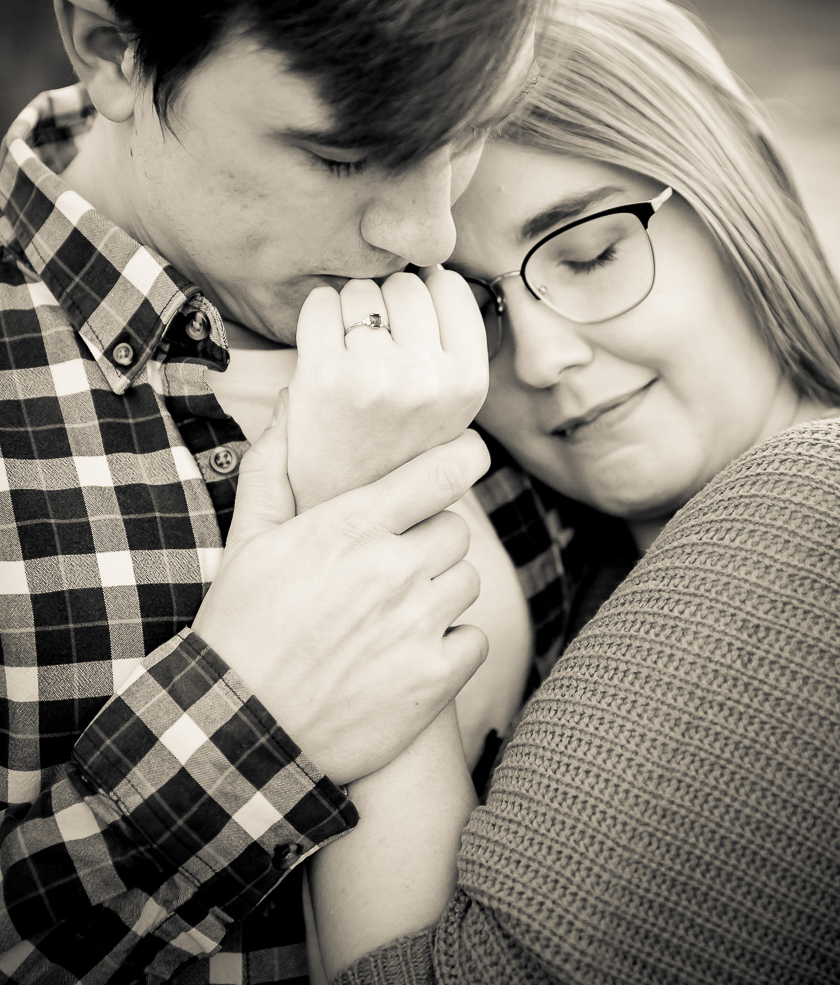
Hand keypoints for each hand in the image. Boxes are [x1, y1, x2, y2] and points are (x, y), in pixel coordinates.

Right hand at [192, 401, 490, 783]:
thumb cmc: (239, 627)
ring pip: (467, 582)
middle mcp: (394, 570)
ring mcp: (418, 626)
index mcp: (352, 527)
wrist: (238, 732)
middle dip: (429, 541)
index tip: (462, 462)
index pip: (444, 470)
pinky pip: (474, 638)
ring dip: (441, 591)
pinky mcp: (434, 679)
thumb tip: (293, 401)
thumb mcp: (247, 539)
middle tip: (393, 563)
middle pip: (456, 530)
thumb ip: (274, 464)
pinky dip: (451, 644)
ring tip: (396, 611)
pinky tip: (409, 653)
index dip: (462, 459)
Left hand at [287, 270, 487, 511]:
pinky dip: (316, 315)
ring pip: (362, 290)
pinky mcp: (326, 376)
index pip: (448, 288)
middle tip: (373, 349)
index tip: (406, 329)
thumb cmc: (390, 444)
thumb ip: (450, 343)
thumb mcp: (448, 404)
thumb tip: (432, 264)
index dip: (422, 299)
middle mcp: (431, 379)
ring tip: (348, 354)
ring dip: (349, 310)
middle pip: (405, 284)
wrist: (334, 503)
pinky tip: (320, 347)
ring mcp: (378, 377)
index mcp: (469, 383)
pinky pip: (320, 304)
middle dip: (385, 304)